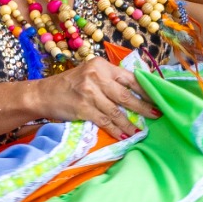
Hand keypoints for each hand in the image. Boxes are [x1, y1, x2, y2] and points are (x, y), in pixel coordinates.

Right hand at [32, 56, 157, 137]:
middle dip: (144, 107)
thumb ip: (110, 79)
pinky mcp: (83, 108)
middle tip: (157, 114)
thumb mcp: (90, 74)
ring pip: (117, 111)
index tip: (159, 98)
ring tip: (141, 131)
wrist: (43, 94)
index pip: (130, 78)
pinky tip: (124, 135)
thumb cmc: (69, 85)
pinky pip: (105, 121)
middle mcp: (96, 76)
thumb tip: (137, 91)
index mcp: (101, 65)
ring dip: (130, 123)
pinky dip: (116, 130)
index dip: (146, 90)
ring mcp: (89, 93)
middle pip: (126, 95)